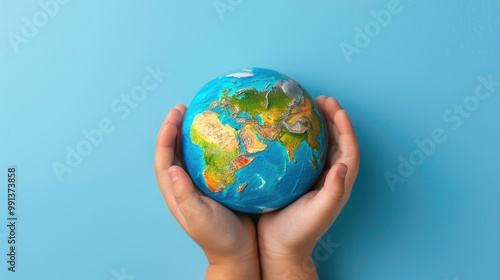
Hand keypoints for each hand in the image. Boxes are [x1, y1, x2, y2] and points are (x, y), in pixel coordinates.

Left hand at [154, 105, 259, 279]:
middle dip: (175, 128)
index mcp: (176, 192)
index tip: (175, 114)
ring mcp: (200, 185)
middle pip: (174, 151)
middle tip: (185, 108)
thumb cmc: (217, 237)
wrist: (238, 252)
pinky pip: (210, 160)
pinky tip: (223, 136)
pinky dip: (212, 145)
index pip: (164, 158)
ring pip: (191, 154)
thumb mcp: (199, 217)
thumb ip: (184, 195)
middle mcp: (185, 185)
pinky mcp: (217, 185)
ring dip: (191, 134)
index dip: (166, 135)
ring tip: (200, 115)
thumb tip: (171, 168)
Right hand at [257, 96, 359, 278]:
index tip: (336, 108)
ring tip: (312, 107)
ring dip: (321, 125)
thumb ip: (332, 192)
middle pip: (338, 142)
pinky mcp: (300, 178)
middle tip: (323, 100)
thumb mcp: (318, 213)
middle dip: (334, 119)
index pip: (348, 149)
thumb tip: (341, 166)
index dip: (344, 127)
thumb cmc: (299, 232)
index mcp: (338, 184)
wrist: (279, 246)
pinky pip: (307, 151)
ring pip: (324, 144)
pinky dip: (304, 136)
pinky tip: (293, 128)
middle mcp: (330, 177)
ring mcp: (315, 177)